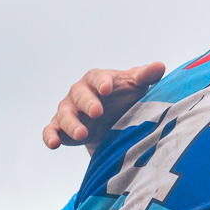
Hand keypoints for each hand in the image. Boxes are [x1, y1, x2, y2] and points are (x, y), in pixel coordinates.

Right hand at [41, 62, 166, 151]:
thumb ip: (146, 76)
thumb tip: (159, 66)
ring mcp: (69, 110)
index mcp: (97, 79)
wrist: (114, 119)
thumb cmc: (126, 96)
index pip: (97, 78)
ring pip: (65, 115)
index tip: (107, 89)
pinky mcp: (62, 127)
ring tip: (82, 134)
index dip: (101, 83)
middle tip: (97, 113)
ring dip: (71, 124)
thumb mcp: (137, 86)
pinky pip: (51, 130)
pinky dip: (50, 136)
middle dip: (87, 103)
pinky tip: (54, 144)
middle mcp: (80, 92)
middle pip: (80, 95)